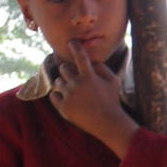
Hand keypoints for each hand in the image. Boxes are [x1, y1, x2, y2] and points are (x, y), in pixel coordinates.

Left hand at [49, 40, 137, 154]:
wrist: (108, 124)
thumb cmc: (112, 101)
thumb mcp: (113, 81)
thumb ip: (102, 68)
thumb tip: (90, 62)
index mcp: (89, 76)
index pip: (79, 56)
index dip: (74, 47)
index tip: (71, 43)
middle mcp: (76, 84)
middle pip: (63, 68)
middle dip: (69, 71)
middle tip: (76, 78)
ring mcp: (68, 96)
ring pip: (58, 82)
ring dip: (64, 84)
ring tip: (75, 92)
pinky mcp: (63, 108)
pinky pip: (53, 95)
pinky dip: (59, 96)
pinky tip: (68, 99)